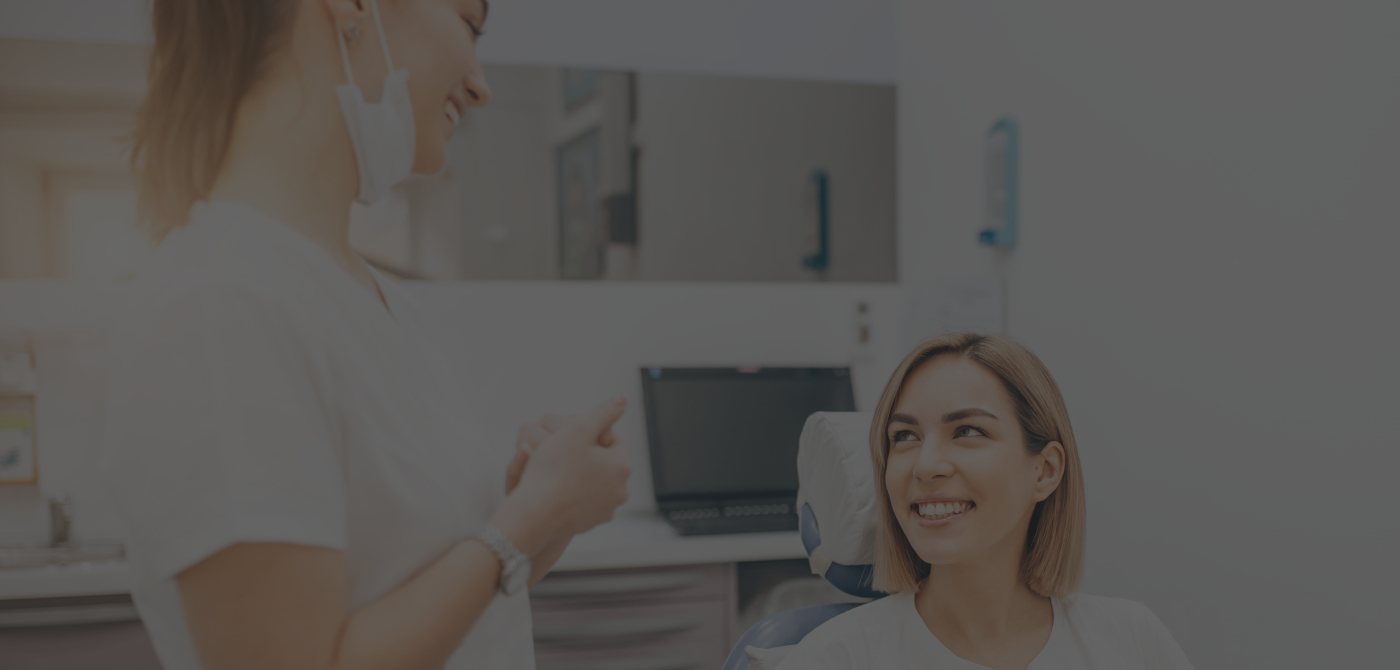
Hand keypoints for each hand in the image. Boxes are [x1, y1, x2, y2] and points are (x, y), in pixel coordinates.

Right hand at [491, 398, 630, 555]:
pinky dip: (572, 491)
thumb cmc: (553, 472)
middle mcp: (620, 490)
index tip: (574, 434)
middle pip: (605, 461)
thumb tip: (621, 400)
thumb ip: (602, 413)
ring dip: (580, 471)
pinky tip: (555, 485)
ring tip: (556, 465)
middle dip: (586, 452)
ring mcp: (605, 509)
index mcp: (622, 466)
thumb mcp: (578, 430)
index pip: (614, 439)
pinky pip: (583, 499)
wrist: (535, 515)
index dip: (593, 433)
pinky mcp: (589, 523)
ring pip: (594, 480)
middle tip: (563, 447)